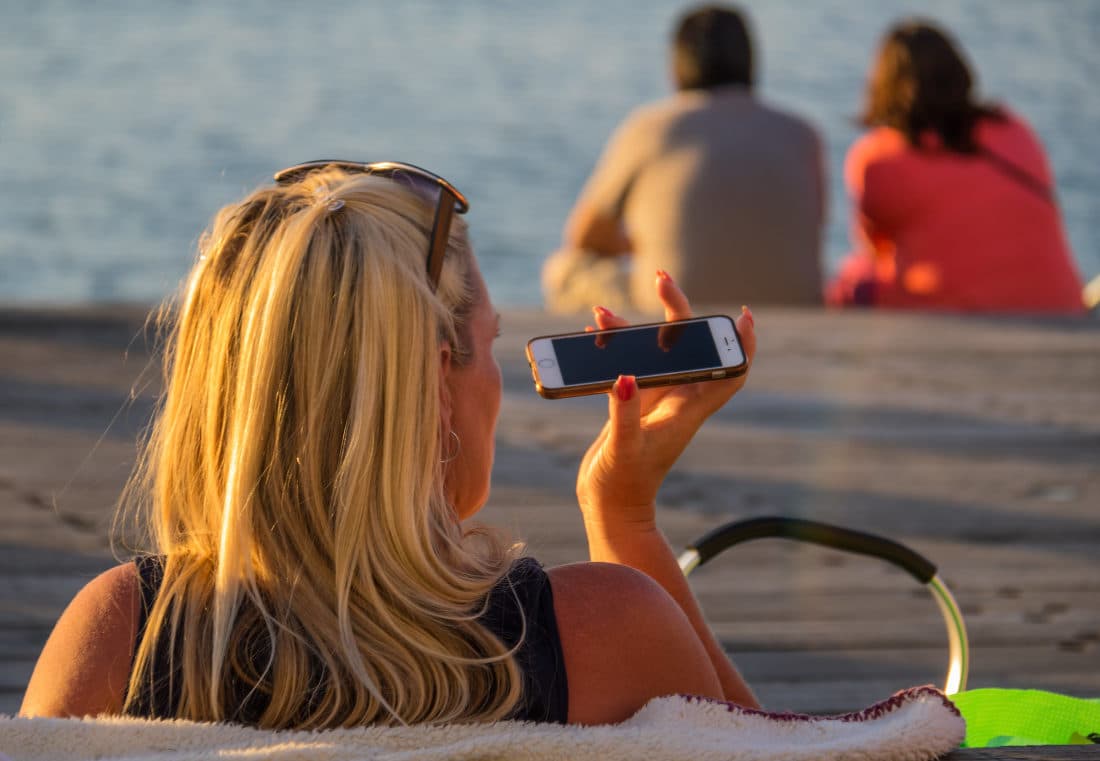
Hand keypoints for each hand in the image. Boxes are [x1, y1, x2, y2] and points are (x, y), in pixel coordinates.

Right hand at [576, 271, 756, 530]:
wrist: (609, 508)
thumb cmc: (621, 485)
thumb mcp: (623, 448)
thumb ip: (624, 414)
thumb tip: (625, 377)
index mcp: (687, 411)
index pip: (730, 372)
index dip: (741, 344)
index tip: (742, 314)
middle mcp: (677, 401)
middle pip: (688, 347)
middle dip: (678, 310)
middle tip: (660, 278)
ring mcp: (655, 402)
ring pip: (654, 353)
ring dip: (635, 327)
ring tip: (601, 311)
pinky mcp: (633, 405)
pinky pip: (629, 365)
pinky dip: (615, 347)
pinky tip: (594, 333)